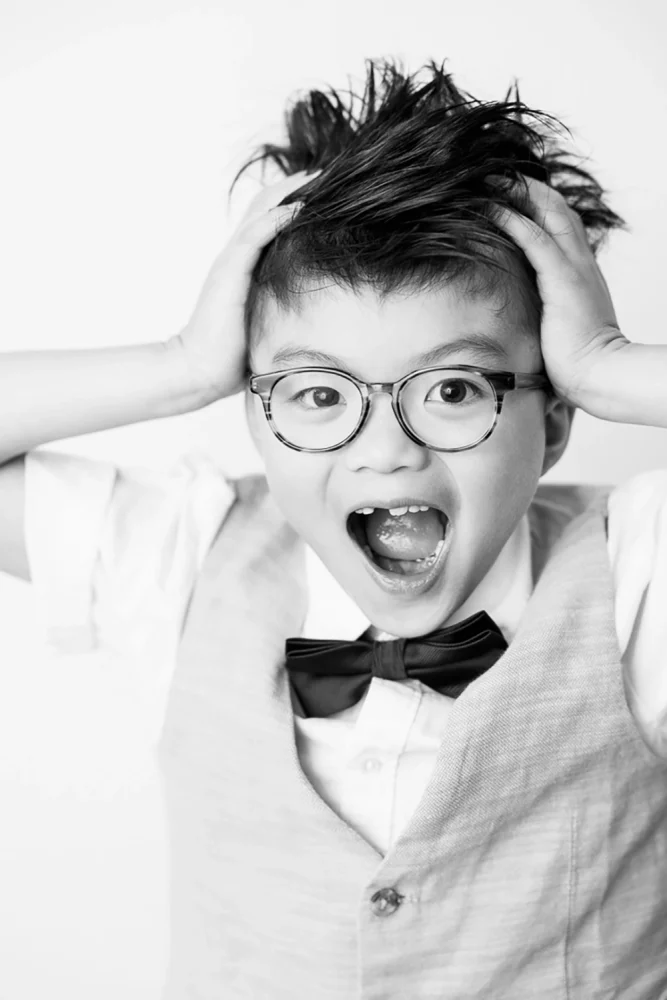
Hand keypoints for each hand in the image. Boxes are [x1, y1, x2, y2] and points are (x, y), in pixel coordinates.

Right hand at [170, 170, 318, 400]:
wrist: (199, 369)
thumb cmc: (232, 355)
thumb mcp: (264, 322)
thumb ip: (281, 308)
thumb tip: (315, 318)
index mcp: (244, 265)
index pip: (269, 218)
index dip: (295, 199)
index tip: (327, 189)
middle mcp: (237, 255)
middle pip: (267, 203)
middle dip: (298, 185)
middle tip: (331, 171)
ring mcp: (231, 261)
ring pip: (262, 210)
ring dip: (292, 191)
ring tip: (321, 176)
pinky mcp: (230, 272)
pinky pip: (255, 235)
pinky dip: (278, 217)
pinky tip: (301, 207)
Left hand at [493, 176, 626, 406]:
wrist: (599, 375)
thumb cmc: (578, 362)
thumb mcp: (560, 328)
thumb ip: (547, 313)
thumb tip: (528, 322)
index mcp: (579, 273)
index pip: (561, 225)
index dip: (538, 205)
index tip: (512, 195)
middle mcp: (579, 262)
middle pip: (556, 208)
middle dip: (526, 187)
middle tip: (496, 175)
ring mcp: (573, 267)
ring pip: (547, 212)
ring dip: (517, 192)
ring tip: (488, 179)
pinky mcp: (561, 279)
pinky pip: (533, 238)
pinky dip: (511, 218)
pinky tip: (489, 206)